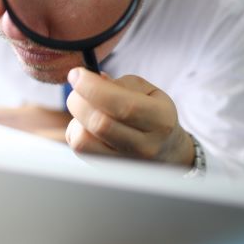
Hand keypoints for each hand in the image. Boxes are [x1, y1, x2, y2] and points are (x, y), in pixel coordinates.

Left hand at [65, 67, 193, 166]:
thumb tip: (91, 79)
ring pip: (83, 141)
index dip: (92, 88)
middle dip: (78, 99)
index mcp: (159, 120)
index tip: (77, 74)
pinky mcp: (108, 170)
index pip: (121, 105)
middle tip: (77, 88)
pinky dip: (76, 132)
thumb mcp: (150, 91)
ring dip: (76, 118)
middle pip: (99, 123)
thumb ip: (122, 83)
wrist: (167, 152)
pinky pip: (80, 150)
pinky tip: (87, 125)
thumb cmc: (156, 116)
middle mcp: (144, 146)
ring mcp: (124, 162)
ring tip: (86, 109)